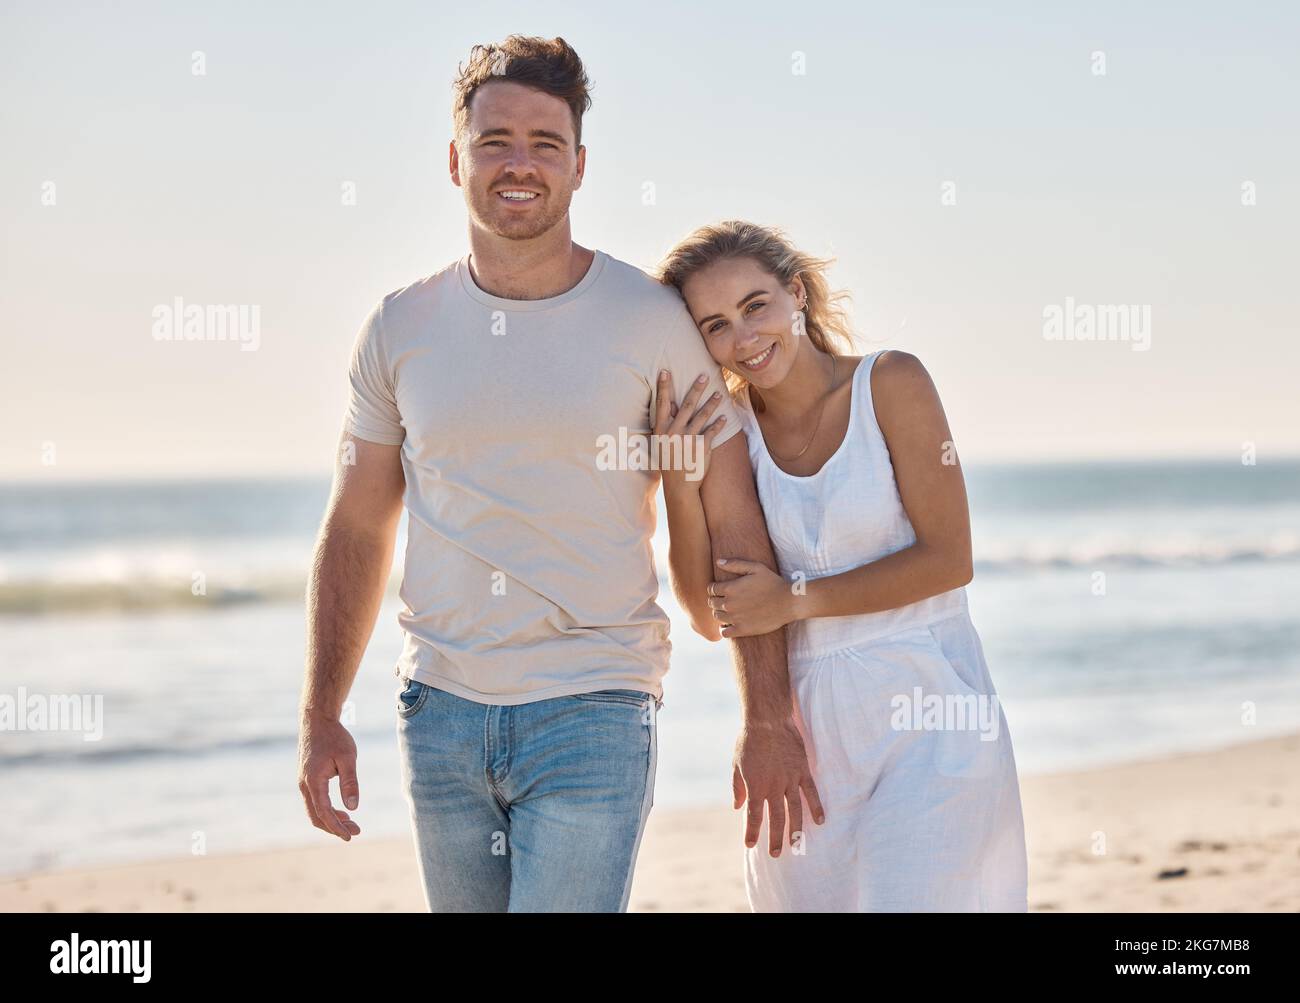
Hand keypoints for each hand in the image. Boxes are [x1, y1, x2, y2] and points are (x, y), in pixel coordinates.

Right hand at [297, 711, 361, 840]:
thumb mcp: (347, 757)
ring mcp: (303, 782)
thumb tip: (353, 807)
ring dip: (331, 819)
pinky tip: (342, 810)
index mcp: (313, 782)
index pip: (324, 812)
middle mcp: (304, 785)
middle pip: (316, 816)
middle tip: (355, 832)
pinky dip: (327, 809)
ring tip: (351, 823)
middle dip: (335, 827)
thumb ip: (350, 783)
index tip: (350, 836)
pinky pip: (314, 801)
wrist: (316, 720)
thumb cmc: (334, 737)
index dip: (336, 827)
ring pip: (314, 809)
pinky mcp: (306, 778)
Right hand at [653, 370, 727, 492]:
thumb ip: (666, 425)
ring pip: (702, 415)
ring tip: (719, 394)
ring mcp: (688, 439)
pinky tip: (724, 417)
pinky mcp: (701, 447)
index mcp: (661, 430)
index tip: (665, 371)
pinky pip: (712, 431)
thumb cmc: (669, 462)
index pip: (662, 403)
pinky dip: (719, 424)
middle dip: (696, 388)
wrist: (679, 486)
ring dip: (712, 403)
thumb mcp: (661, 444)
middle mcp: (674, 432)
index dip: (663, 387)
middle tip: (705, 375)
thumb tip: (672, 405)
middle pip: (687, 404)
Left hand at [708, 558, 796, 636]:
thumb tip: (718, 562)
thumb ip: (735, 564)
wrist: (788, 603)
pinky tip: (731, 624)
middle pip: (711, 603)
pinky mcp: (742, 630)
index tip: (720, 589)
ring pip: (716, 617)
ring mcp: (735, 618)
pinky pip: (724, 633)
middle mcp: (729, 604)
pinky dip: (724, 629)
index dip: (714, 588)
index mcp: (730, 588)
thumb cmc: (773, 583)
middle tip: (725, 599)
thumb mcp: (756, 568)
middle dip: (715, 600)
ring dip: (719, 613)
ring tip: (729, 611)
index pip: (710, 589)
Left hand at [732, 719, 824, 854]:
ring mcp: (790, 779)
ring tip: (796, 844)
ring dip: (795, 829)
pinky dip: (816, 807)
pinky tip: (820, 821)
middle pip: (776, 818)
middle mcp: (773, 786)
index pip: (754, 815)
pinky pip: (811, 792)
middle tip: (776, 853)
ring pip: (795, 810)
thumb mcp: (736, 764)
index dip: (752, 832)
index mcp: (755, 785)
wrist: (767, 720)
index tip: (750, 845)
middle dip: (775, 838)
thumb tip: (737, 806)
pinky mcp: (803, 771)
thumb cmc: (749, 741)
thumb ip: (738, 787)